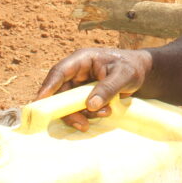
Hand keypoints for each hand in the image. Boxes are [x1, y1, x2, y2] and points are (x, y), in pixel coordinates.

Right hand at [36, 47, 151, 130]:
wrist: (142, 73)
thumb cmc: (132, 67)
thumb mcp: (124, 75)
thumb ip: (108, 88)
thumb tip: (90, 105)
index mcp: (82, 59)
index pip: (60, 71)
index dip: (48, 86)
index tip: (40, 101)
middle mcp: (76, 72)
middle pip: (60, 93)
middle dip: (68, 110)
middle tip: (81, 123)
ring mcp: (79, 85)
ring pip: (68, 104)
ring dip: (82, 113)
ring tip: (105, 113)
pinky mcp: (84, 96)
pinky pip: (78, 109)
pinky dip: (88, 115)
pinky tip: (105, 114)